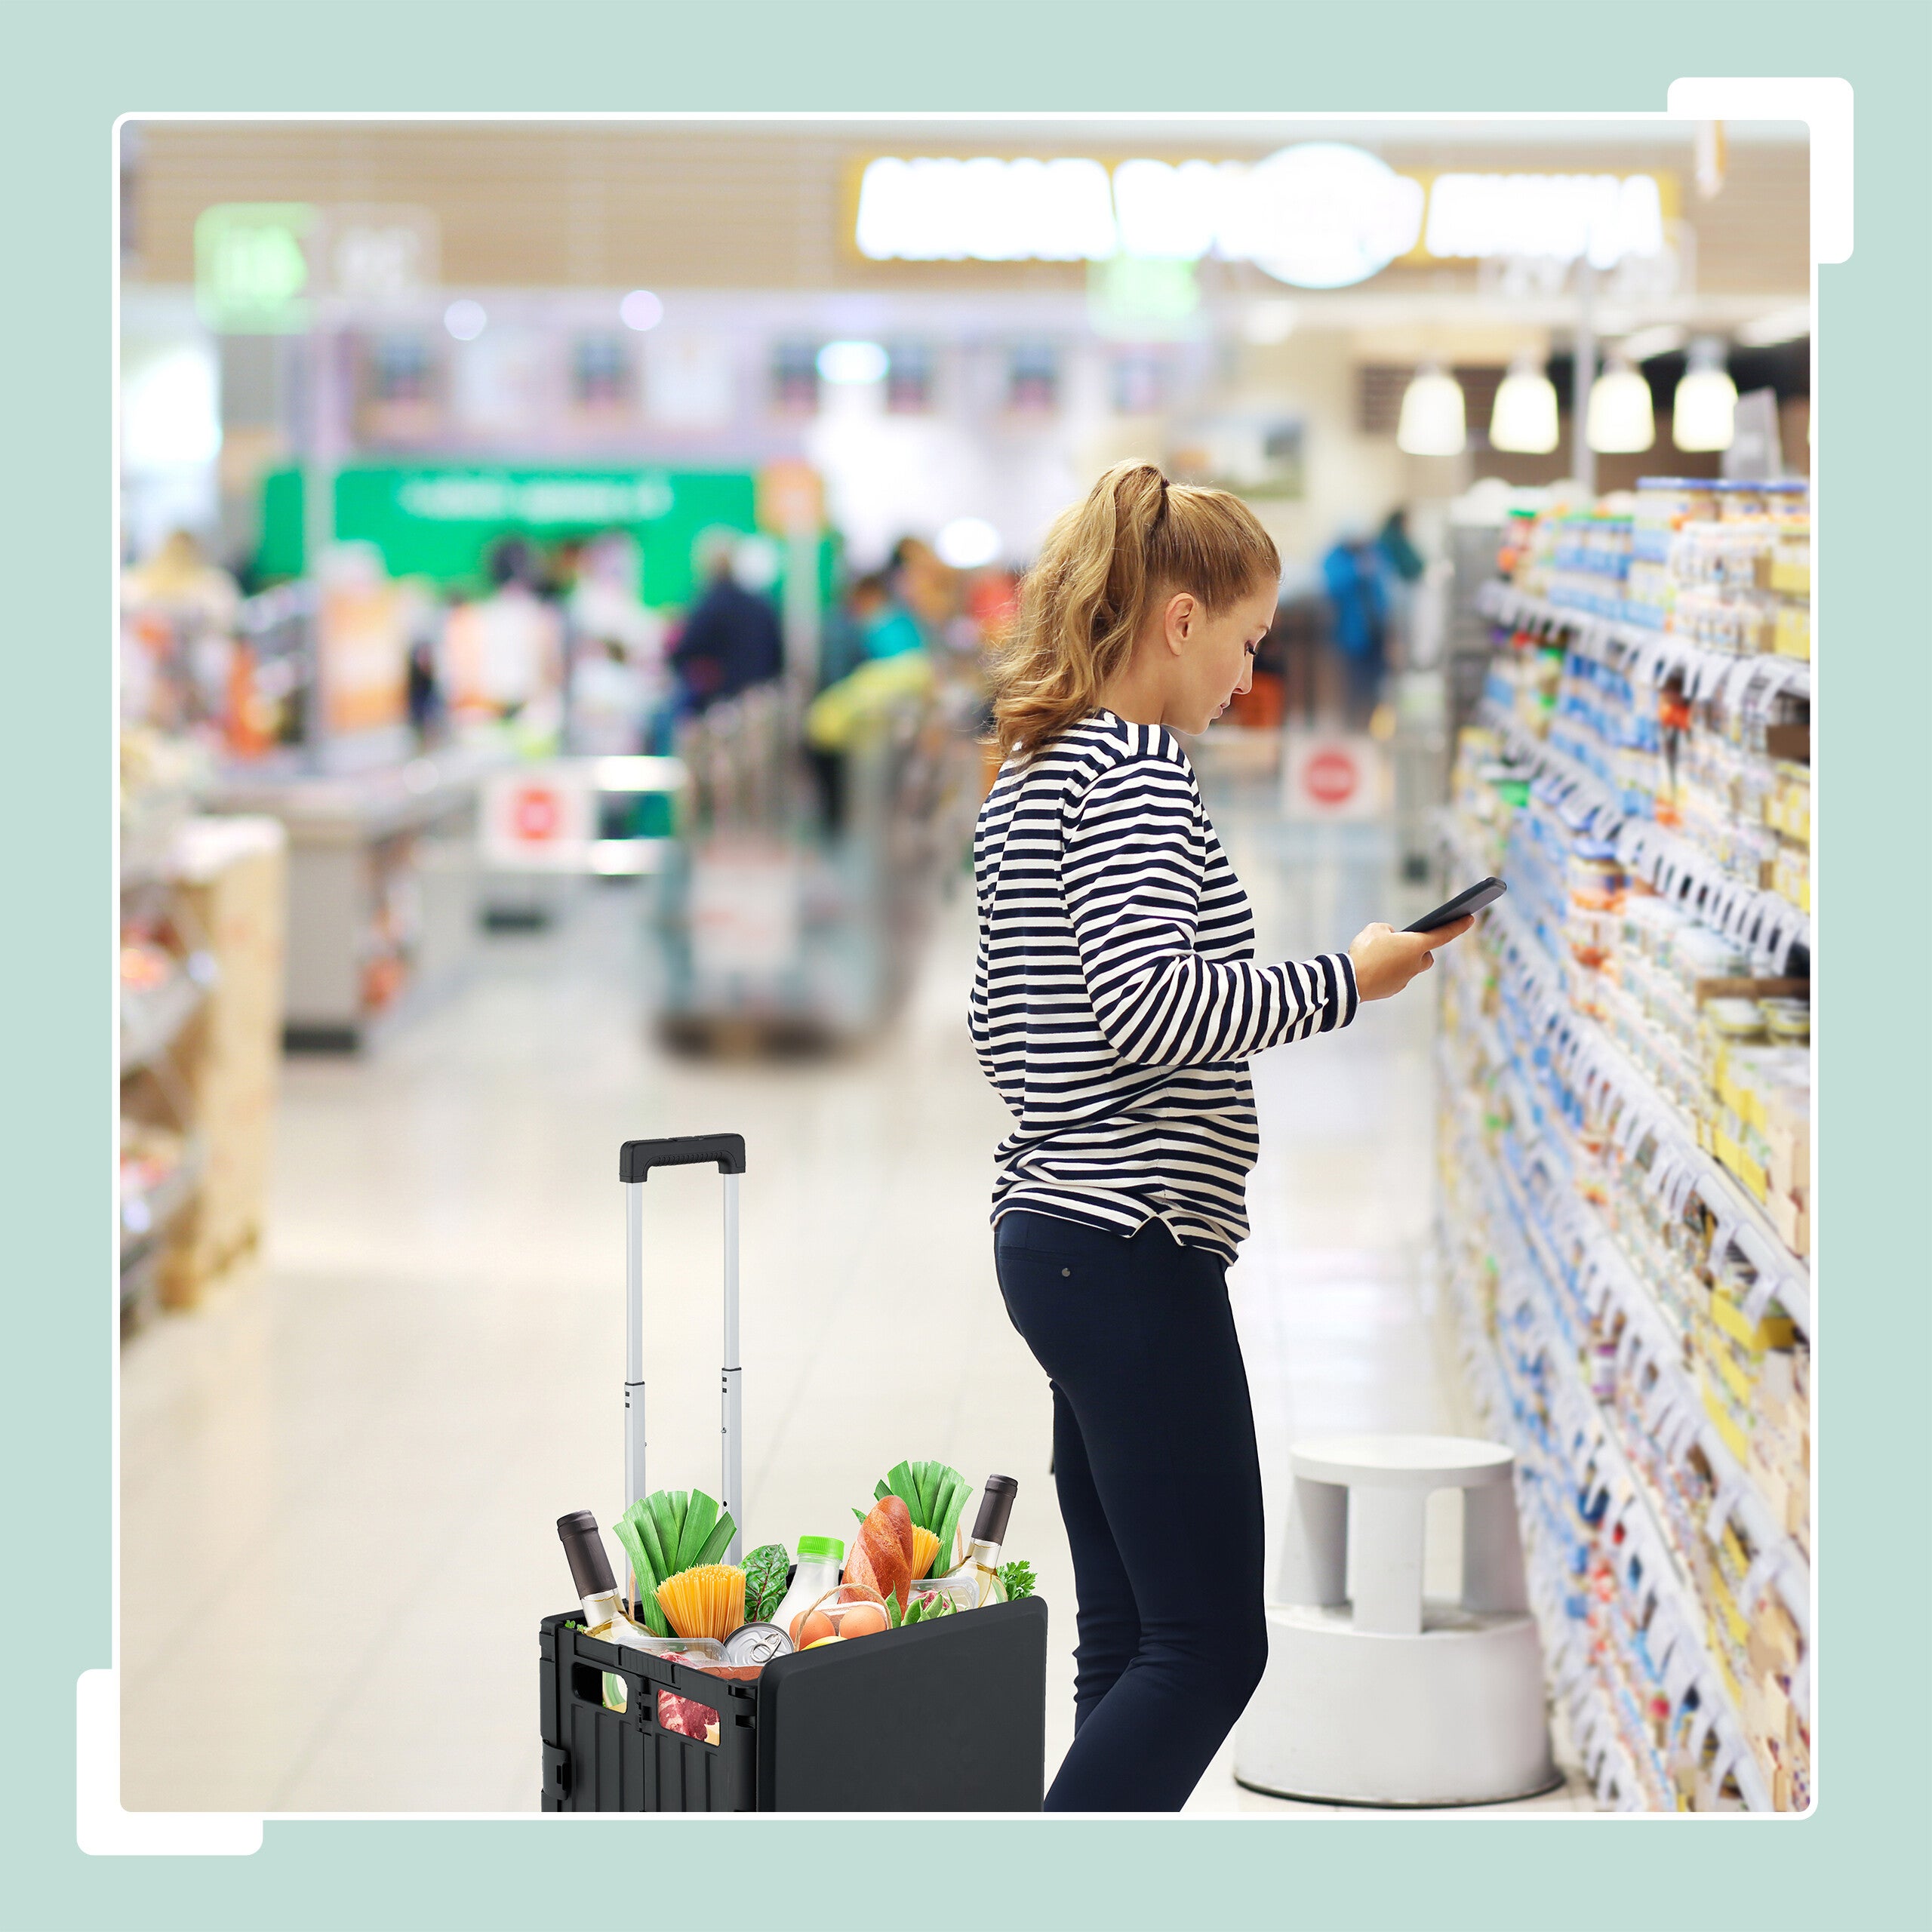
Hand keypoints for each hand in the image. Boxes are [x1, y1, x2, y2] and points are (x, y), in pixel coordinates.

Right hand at [1348, 916, 1475, 1001]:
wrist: (1350, 981)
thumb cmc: (1365, 952)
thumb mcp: (1374, 929)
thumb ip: (1387, 930)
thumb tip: (1390, 938)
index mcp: (1416, 945)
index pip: (1444, 934)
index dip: (1458, 925)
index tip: (1470, 919)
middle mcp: (1416, 963)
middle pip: (1426, 956)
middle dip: (1420, 950)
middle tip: (1403, 944)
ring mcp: (1406, 979)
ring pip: (1409, 967)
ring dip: (1401, 961)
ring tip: (1379, 956)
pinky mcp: (1394, 989)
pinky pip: (1395, 977)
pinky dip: (1388, 972)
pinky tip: (1373, 969)